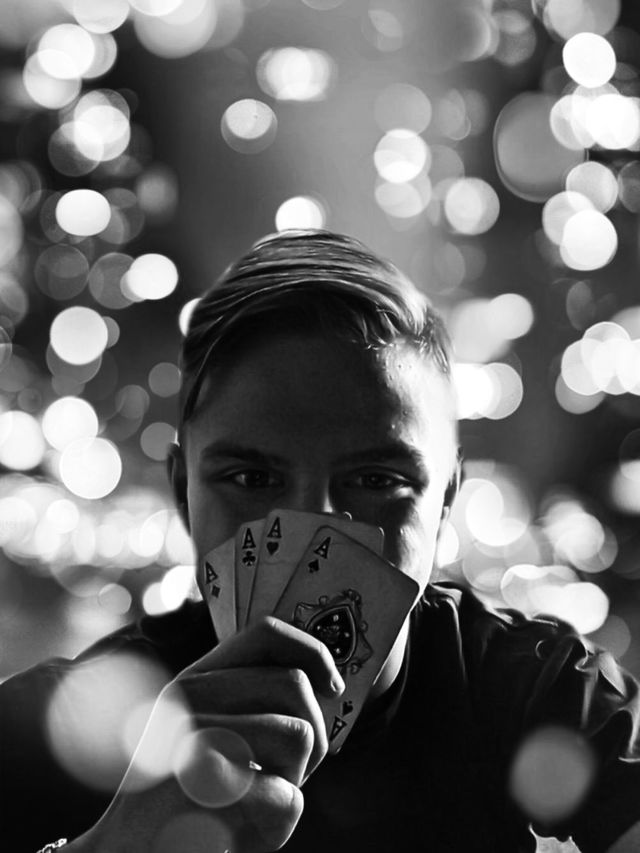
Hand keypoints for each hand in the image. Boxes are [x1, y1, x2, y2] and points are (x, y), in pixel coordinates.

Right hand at [67, 617, 343, 852]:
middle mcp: (190, 694)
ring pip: (299, 734)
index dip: (313, 652)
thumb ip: (262, 702)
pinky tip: (241, 829)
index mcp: (198, 678)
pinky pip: (284, 795)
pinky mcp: (200, 784)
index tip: (332, 688)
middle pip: (295, 683)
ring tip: (254, 800)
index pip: (268, 632)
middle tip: (281, 773)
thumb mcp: (226, 739)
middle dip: (312, 736)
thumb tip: (330, 680)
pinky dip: (278, 821)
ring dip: (293, 779)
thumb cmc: (197, 806)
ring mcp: (191, 732)